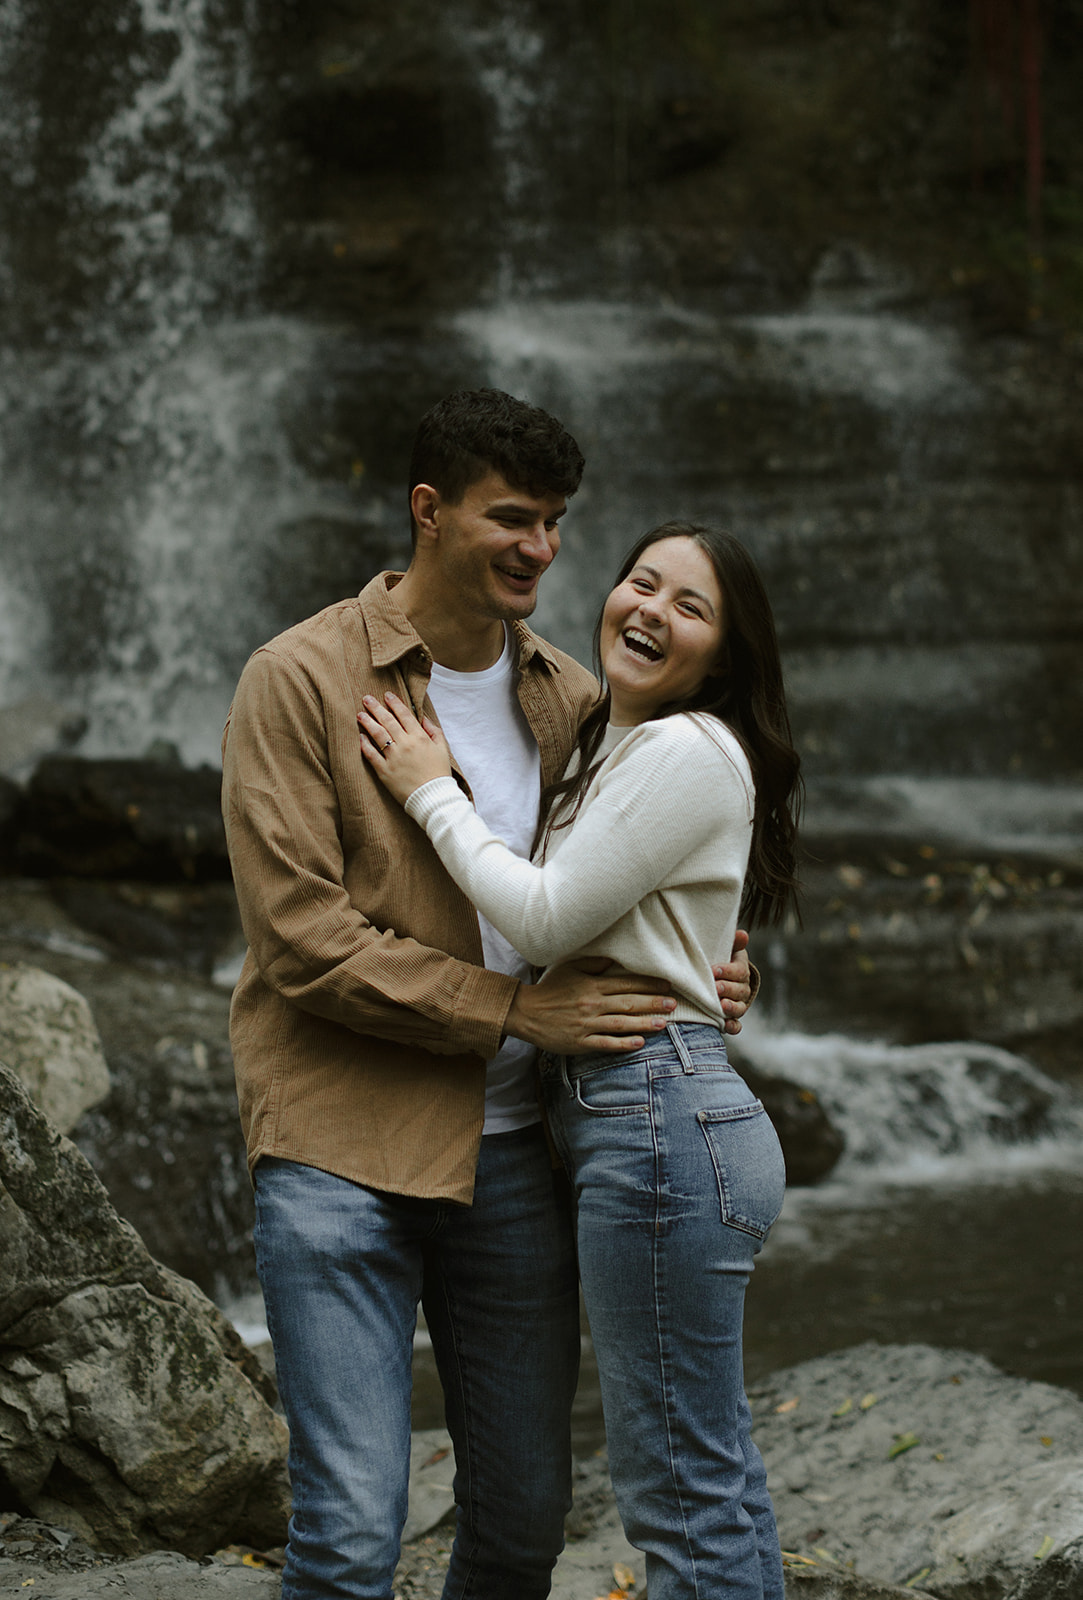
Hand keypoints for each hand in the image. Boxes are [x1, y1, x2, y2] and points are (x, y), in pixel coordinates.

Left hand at [358, 692, 452, 804]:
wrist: (433, 797)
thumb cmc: (439, 773)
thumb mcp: (443, 749)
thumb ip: (434, 731)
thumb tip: (423, 719)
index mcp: (420, 737)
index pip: (404, 715)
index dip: (394, 703)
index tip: (386, 695)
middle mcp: (405, 744)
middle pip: (388, 721)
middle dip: (376, 708)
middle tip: (366, 698)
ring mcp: (393, 758)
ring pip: (378, 735)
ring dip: (368, 722)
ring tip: (360, 714)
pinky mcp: (385, 771)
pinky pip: (372, 755)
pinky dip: (365, 745)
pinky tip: (360, 737)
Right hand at [504, 958, 676, 1054]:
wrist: (526, 1012)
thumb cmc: (549, 988)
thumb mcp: (569, 968)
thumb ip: (593, 964)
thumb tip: (614, 960)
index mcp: (591, 985)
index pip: (626, 983)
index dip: (649, 984)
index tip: (667, 985)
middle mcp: (592, 1004)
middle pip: (629, 1003)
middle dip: (653, 1003)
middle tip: (674, 1004)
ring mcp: (586, 1024)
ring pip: (621, 1024)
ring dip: (644, 1024)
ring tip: (664, 1023)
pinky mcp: (580, 1042)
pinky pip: (605, 1043)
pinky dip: (623, 1044)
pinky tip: (639, 1043)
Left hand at [713, 928, 753, 1035]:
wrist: (716, 979)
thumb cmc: (719, 960)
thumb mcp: (726, 949)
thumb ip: (733, 942)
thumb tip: (743, 934)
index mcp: (741, 971)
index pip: (740, 971)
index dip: (728, 971)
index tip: (714, 970)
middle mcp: (742, 989)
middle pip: (740, 990)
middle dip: (728, 989)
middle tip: (715, 988)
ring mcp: (738, 1005)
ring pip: (740, 1008)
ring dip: (731, 1007)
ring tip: (721, 1005)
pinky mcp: (732, 1018)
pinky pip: (736, 1025)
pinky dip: (733, 1026)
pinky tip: (726, 1025)